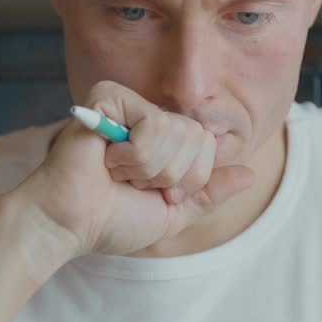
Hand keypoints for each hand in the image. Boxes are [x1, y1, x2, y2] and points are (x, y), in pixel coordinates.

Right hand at [16, 80, 254, 256]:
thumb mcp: (173, 213)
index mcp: (164, 138)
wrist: (71, 224)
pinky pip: (152, 124)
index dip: (190, 179)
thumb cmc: (112, 220)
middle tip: (134, 183)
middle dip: (171, 174)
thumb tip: (250, 175)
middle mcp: (149, 116)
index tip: (156, 192)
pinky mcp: (109, 98)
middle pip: (198, 137)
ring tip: (117, 173)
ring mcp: (129, 103)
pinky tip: (107, 159)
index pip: (208, 145)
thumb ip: (210, 193)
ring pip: (176, 132)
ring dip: (148, 169)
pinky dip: (134, 155)